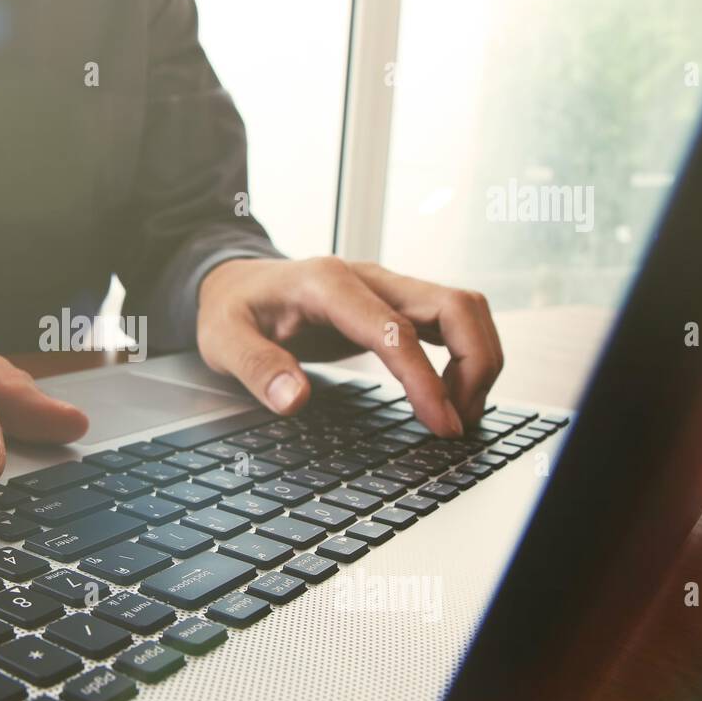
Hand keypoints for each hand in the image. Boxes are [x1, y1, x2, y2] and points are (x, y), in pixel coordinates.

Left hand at [197, 257, 503, 436]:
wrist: (233, 281)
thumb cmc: (230, 310)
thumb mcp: (222, 341)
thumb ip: (256, 368)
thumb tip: (294, 399)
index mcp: (326, 284)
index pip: (396, 330)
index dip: (426, 379)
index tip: (443, 423)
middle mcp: (367, 277)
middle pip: (454, 305)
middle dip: (475, 364)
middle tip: (460, 422)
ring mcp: (386, 286)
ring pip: (463, 308)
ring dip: (479, 359)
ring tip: (461, 413)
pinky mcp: (395, 302)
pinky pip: (451, 319)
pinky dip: (466, 354)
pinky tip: (453, 394)